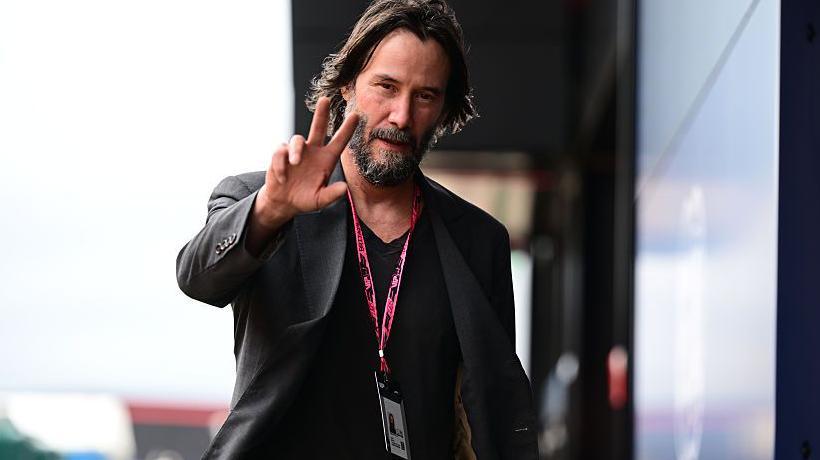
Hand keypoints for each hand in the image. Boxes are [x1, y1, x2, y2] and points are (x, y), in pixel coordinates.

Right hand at [254, 97, 357, 229]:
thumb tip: (344, 188)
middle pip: (318, 127)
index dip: (347, 129)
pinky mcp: (281, 155)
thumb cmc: (305, 199)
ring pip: (297, 140)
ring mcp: (296, 152)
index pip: (339, 141)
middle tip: (325, 99)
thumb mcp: (320, 201)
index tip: (356, 115)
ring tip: (295, 163)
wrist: (283, 202)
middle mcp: (313, 151)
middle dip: (321, 113)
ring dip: (296, 150)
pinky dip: (281, 165)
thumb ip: (332, 195)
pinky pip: (281, 153)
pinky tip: (283, 177)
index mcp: (326, 160)